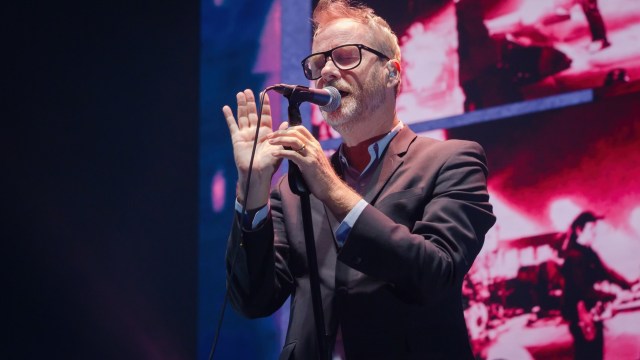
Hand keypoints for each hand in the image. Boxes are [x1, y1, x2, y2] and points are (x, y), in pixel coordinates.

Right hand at [223, 89, 285, 206]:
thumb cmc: (270, 163)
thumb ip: (282, 133)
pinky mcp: (237, 139)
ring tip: (240, 94)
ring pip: (243, 116)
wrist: (258, 174)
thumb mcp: (279, 146)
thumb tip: (287, 122)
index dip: (264, 104)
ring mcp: (245, 134)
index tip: (264, 93)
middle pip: (253, 113)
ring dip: (241, 105)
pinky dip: (229, 117)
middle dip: (251, 101)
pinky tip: (226, 108)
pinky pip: (232, 125)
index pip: (265, 115)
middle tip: (248, 90)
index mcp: (267, 133)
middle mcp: (256, 132)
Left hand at [266, 125, 360, 219]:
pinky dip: (281, 153)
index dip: (287, 129)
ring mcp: (311, 154)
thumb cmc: (321, 177)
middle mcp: (314, 147)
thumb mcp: (314, 160)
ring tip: (269, 143)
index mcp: (315, 144)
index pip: (300, 129)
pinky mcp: (308, 164)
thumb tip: (293, 150)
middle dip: (279, 133)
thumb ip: (306, 153)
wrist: (331, 188)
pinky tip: (274, 154)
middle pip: (294, 132)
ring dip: (279, 140)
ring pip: (293, 140)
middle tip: (269, 136)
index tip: (277, 134)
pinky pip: (292, 154)